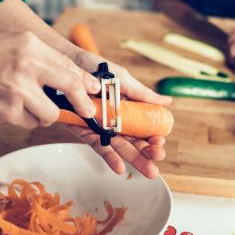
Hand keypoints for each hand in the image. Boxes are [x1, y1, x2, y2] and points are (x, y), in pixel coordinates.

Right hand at [0, 32, 99, 128]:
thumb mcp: (12, 44)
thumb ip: (41, 58)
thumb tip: (73, 78)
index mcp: (30, 44)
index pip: (70, 66)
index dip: (87, 83)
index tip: (95, 92)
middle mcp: (27, 63)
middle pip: (71, 87)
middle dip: (82, 103)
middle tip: (86, 111)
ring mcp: (18, 88)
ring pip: (51, 113)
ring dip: (43, 114)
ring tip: (24, 105)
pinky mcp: (7, 109)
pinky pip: (29, 123)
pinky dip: (23, 120)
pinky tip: (6, 108)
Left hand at [67, 50, 171, 178]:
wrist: (67, 63)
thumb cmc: (93, 67)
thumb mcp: (121, 79)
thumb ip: (142, 94)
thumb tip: (168, 102)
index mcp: (128, 108)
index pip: (145, 127)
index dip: (154, 136)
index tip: (161, 140)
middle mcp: (116, 120)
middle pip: (135, 141)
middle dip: (148, 152)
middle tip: (158, 157)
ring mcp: (101, 126)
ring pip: (120, 147)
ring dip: (134, 159)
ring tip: (149, 171)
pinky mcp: (84, 130)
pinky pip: (98, 145)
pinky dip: (109, 157)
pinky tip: (120, 167)